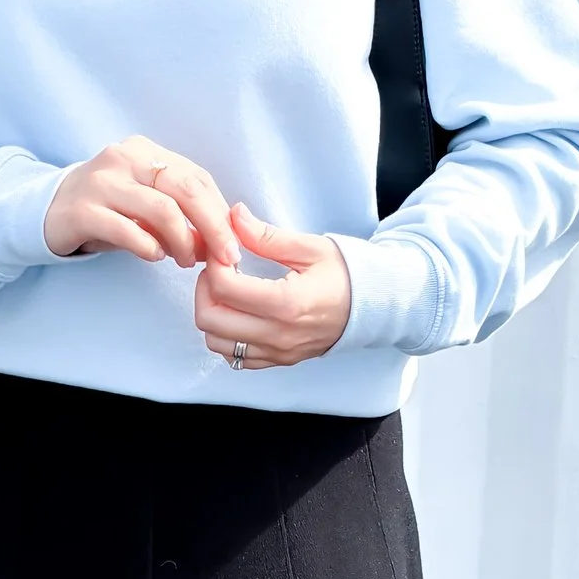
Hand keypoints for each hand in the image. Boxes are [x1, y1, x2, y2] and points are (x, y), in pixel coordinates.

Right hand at [44, 139, 238, 268]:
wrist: (46, 212)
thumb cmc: (107, 209)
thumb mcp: (145, 203)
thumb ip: (181, 214)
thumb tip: (221, 241)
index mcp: (145, 151)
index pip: (196, 177)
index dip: (220, 212)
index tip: (234, 242)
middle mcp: (124, 158)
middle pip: (185, 189)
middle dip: (213, 226)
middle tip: (225, 257)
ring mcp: (101, 182)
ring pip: (161, 209)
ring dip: (183, 241)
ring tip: (186, 261)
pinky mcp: (82, 210)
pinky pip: (127, 231)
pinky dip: (149, 247)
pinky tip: (156, 257)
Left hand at [194, 207, 353, 368]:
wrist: (374, 307)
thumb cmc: (346, 274)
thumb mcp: (310, 248)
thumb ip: (266, 236)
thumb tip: (234, 217)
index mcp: (286, 303)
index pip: (223, 287)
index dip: (214, 264)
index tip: (225, 251)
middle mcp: (278, 334)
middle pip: (210, 319)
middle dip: (204, 289)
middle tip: (220, 270)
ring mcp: (278, 352)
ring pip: (216, 343)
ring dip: (212, 315)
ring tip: (228, 292)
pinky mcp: (278, 361)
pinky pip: (235, 358)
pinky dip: (226, 337)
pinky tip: (238, 314)